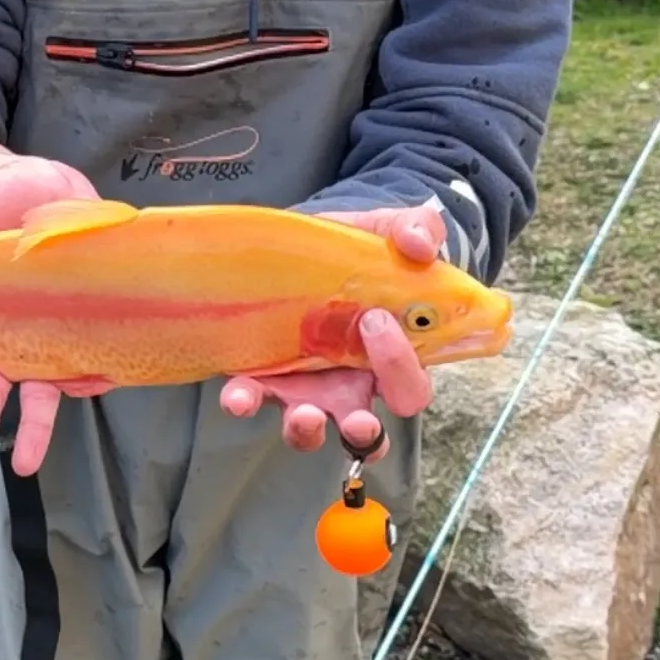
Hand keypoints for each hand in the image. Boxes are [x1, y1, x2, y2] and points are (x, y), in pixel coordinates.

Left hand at [219, 205, 444, 460]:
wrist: (304, 240)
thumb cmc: (357, 248)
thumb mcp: (388, 230)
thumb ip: (416, 229)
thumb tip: (419, 245)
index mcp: (389, 356)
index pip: (409, 388)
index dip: (400, 367)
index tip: (376, 321)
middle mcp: (350, 384)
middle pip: (366, 430)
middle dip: (363, 430)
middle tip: (356, 417)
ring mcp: (306, 386)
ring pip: (312, 429)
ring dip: (307, 430)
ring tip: (303, 416)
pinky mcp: (264, 375)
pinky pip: (253, 399)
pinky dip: (245, 401)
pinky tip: (239, 395)